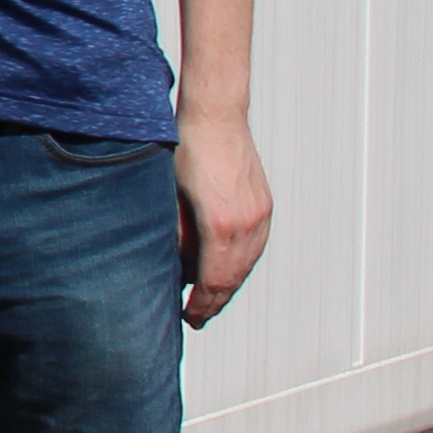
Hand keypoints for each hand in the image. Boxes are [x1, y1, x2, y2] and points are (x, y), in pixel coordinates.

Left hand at [175, 113, 271, 328]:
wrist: (215, 115)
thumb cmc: (184, 150)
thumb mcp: (168, 196)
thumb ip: (175, 235)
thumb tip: (175, 268)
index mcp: (219, 224)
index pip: (213, 280)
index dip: (202, 304)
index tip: (188, 318)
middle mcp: (246, 222)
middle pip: (233, 277)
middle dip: (215, 301)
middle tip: (197, 318)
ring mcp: (259, 213)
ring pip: (247, 264)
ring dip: (230, 285)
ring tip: (211, 300)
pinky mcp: (263, 204)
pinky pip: (255, 245)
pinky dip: (241, 264)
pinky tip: (228, 271)